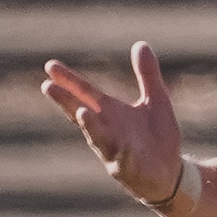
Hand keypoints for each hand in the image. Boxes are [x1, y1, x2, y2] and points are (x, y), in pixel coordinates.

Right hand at [40, 43, 187, 213]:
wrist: (170, 172)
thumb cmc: (158, 137)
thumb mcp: (157, 100)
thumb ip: (147, 74)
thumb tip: (140, 44)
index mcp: (110, 112)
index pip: (84, 93)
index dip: (68, 80)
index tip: (50, 66)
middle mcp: (106, 130)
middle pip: (81, 113)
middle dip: (65, 101)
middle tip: (47, 86)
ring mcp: (114, 151)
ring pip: (98, 138)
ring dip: (90, 126)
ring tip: (81, 111)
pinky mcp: (128, 170)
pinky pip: (123, 161)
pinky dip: (121, 154)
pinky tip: (123, 148)